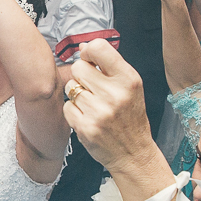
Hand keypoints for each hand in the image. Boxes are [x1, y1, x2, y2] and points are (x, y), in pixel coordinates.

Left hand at [64, 39, 149, 173]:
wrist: (133, 153)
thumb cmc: (130, 117)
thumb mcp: (130, 87)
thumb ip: (109, 66)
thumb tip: (83, 47)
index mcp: (129, 79)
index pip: (99, 48)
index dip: (88, 51)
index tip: (89, 59)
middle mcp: (115, 94)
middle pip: (78, 68)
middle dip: (81, 76)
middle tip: (92, 87)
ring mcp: (99, 112)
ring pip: (70, 87)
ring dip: (76, 94)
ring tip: (92, 104)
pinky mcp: (85, 127)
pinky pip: (67, 106)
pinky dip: (73, 111)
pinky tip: (88, 117)